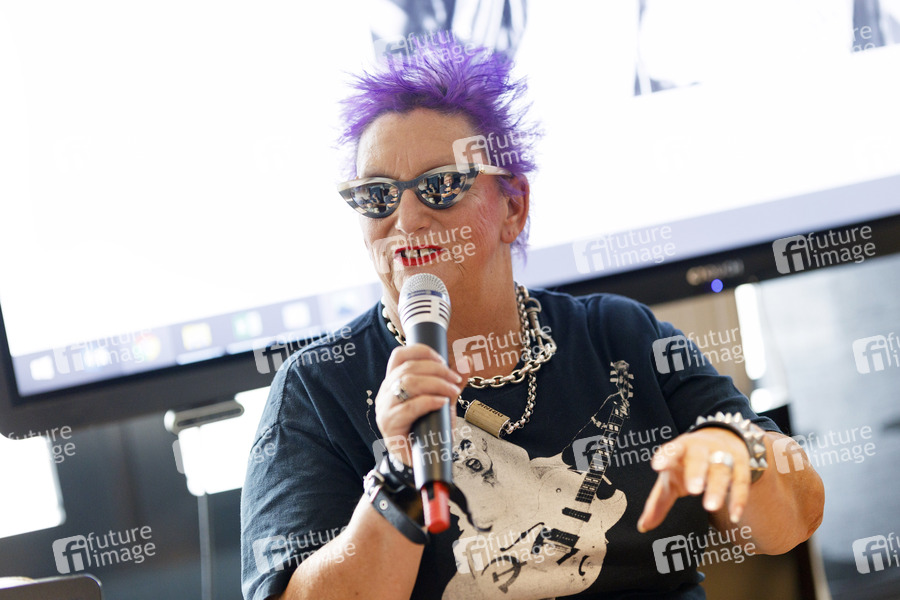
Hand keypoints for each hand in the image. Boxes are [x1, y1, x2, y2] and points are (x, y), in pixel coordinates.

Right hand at [375, 344, 463, 466]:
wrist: (420, 459)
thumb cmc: (428, 429)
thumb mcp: (443, 401)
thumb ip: (452, 382)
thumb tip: (467, 360)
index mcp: (395, 382)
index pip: (400, 355)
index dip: (422, 352)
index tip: (443, 361)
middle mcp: (386, 391)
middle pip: (408, 368)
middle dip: (437, 370)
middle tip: (456, 380)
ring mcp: (385, 408)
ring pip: (407, 383)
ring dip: (435, 383)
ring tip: (452, 392)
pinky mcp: (390, 424)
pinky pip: (409, 407)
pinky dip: (429, 401)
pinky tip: (442, 403)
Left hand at [638, 428, 750, 531]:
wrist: (723, 439)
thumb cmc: (688, 464)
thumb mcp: (671, 479)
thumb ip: (658, 502)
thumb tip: (643, 526)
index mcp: (680, 448)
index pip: (672, 450)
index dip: (665, 457)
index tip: (657, 466)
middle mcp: (701, 448)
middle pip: (698, 458)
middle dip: (696, 472)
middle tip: (692, 490)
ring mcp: (722, 454)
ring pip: (721, 469)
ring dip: (717, 487)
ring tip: (711, 507)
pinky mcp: (741, 464)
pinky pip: (741, 481)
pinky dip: (739, 498)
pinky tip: (734, 515)